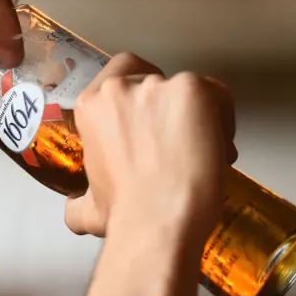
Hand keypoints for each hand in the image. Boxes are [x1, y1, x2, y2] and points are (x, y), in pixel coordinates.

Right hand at [64, 52, 236, 238]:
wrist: (157, 220)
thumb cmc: (123, 214)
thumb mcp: (88, 208)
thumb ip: (77, 202)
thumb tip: (73, 208)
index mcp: (90, 106)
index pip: (116, 76)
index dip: (136, 94)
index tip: (147, 118)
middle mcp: (119, 88)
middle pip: (152, 79)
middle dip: (165, 104)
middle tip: (174, 135)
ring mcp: (156, 86)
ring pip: (185, 89)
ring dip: (195, 115)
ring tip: (202, 150)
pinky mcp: (192, 89)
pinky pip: (216, 95)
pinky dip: (223, 118)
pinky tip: (219, 148)